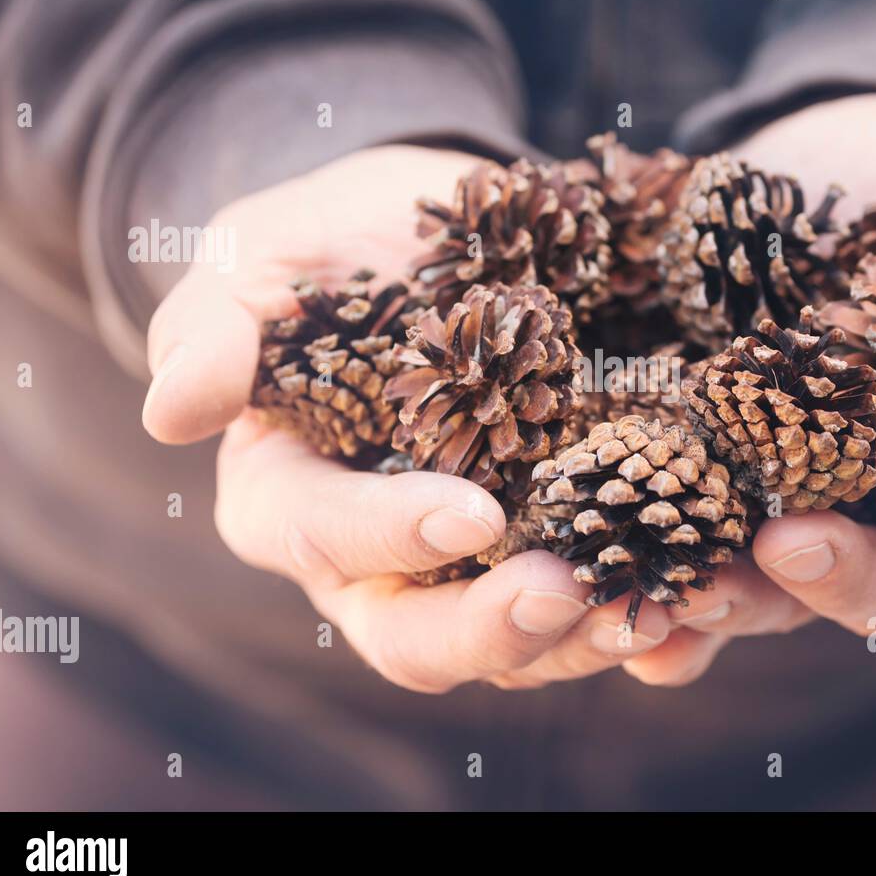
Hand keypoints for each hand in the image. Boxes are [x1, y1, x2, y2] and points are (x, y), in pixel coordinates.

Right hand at [144, 146, 677, 692]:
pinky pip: (592, 605)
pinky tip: (701, 597)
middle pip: (415, 635)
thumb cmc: (339, 242)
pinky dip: (643, 611)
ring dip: (587, 638)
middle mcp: (377, 557)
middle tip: (569, 592)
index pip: (322, 538)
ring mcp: (471, 563)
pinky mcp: (552, 542)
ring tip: (667, 605)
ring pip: (515, 643)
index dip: (388, 536)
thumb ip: (214, 324)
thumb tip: (174, 413)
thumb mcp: (263, 254)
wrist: (445, 231)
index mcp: (292, 496)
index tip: (469, 512)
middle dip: (489, 630)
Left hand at [622, 94, 875, 686]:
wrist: (804, 170)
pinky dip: (660, 601)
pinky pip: (687, 560)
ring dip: (733, 603)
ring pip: (775, 589)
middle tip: (783, 545)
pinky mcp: (705, 482)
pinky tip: (616, 616)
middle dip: (838, 575)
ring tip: (679, 592)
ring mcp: (789, 496)